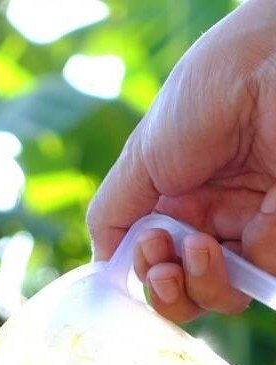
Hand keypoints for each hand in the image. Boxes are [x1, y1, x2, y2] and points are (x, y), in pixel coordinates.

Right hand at [87, 0, 275, 281]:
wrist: (263, 67)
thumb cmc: (203, 98)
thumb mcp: (138, 159)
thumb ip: (111, 217)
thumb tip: (104, 267)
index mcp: (177, 203)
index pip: (154, 264)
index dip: (143, 272)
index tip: (144, 248)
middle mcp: (214, 219)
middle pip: (183, 290)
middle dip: (165, 291)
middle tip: (161, 263)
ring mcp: (251, 226)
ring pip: (217, 296)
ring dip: (194, 287)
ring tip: (192, 252)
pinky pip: (255, 277)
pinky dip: (236, 269)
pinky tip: (227, 237)